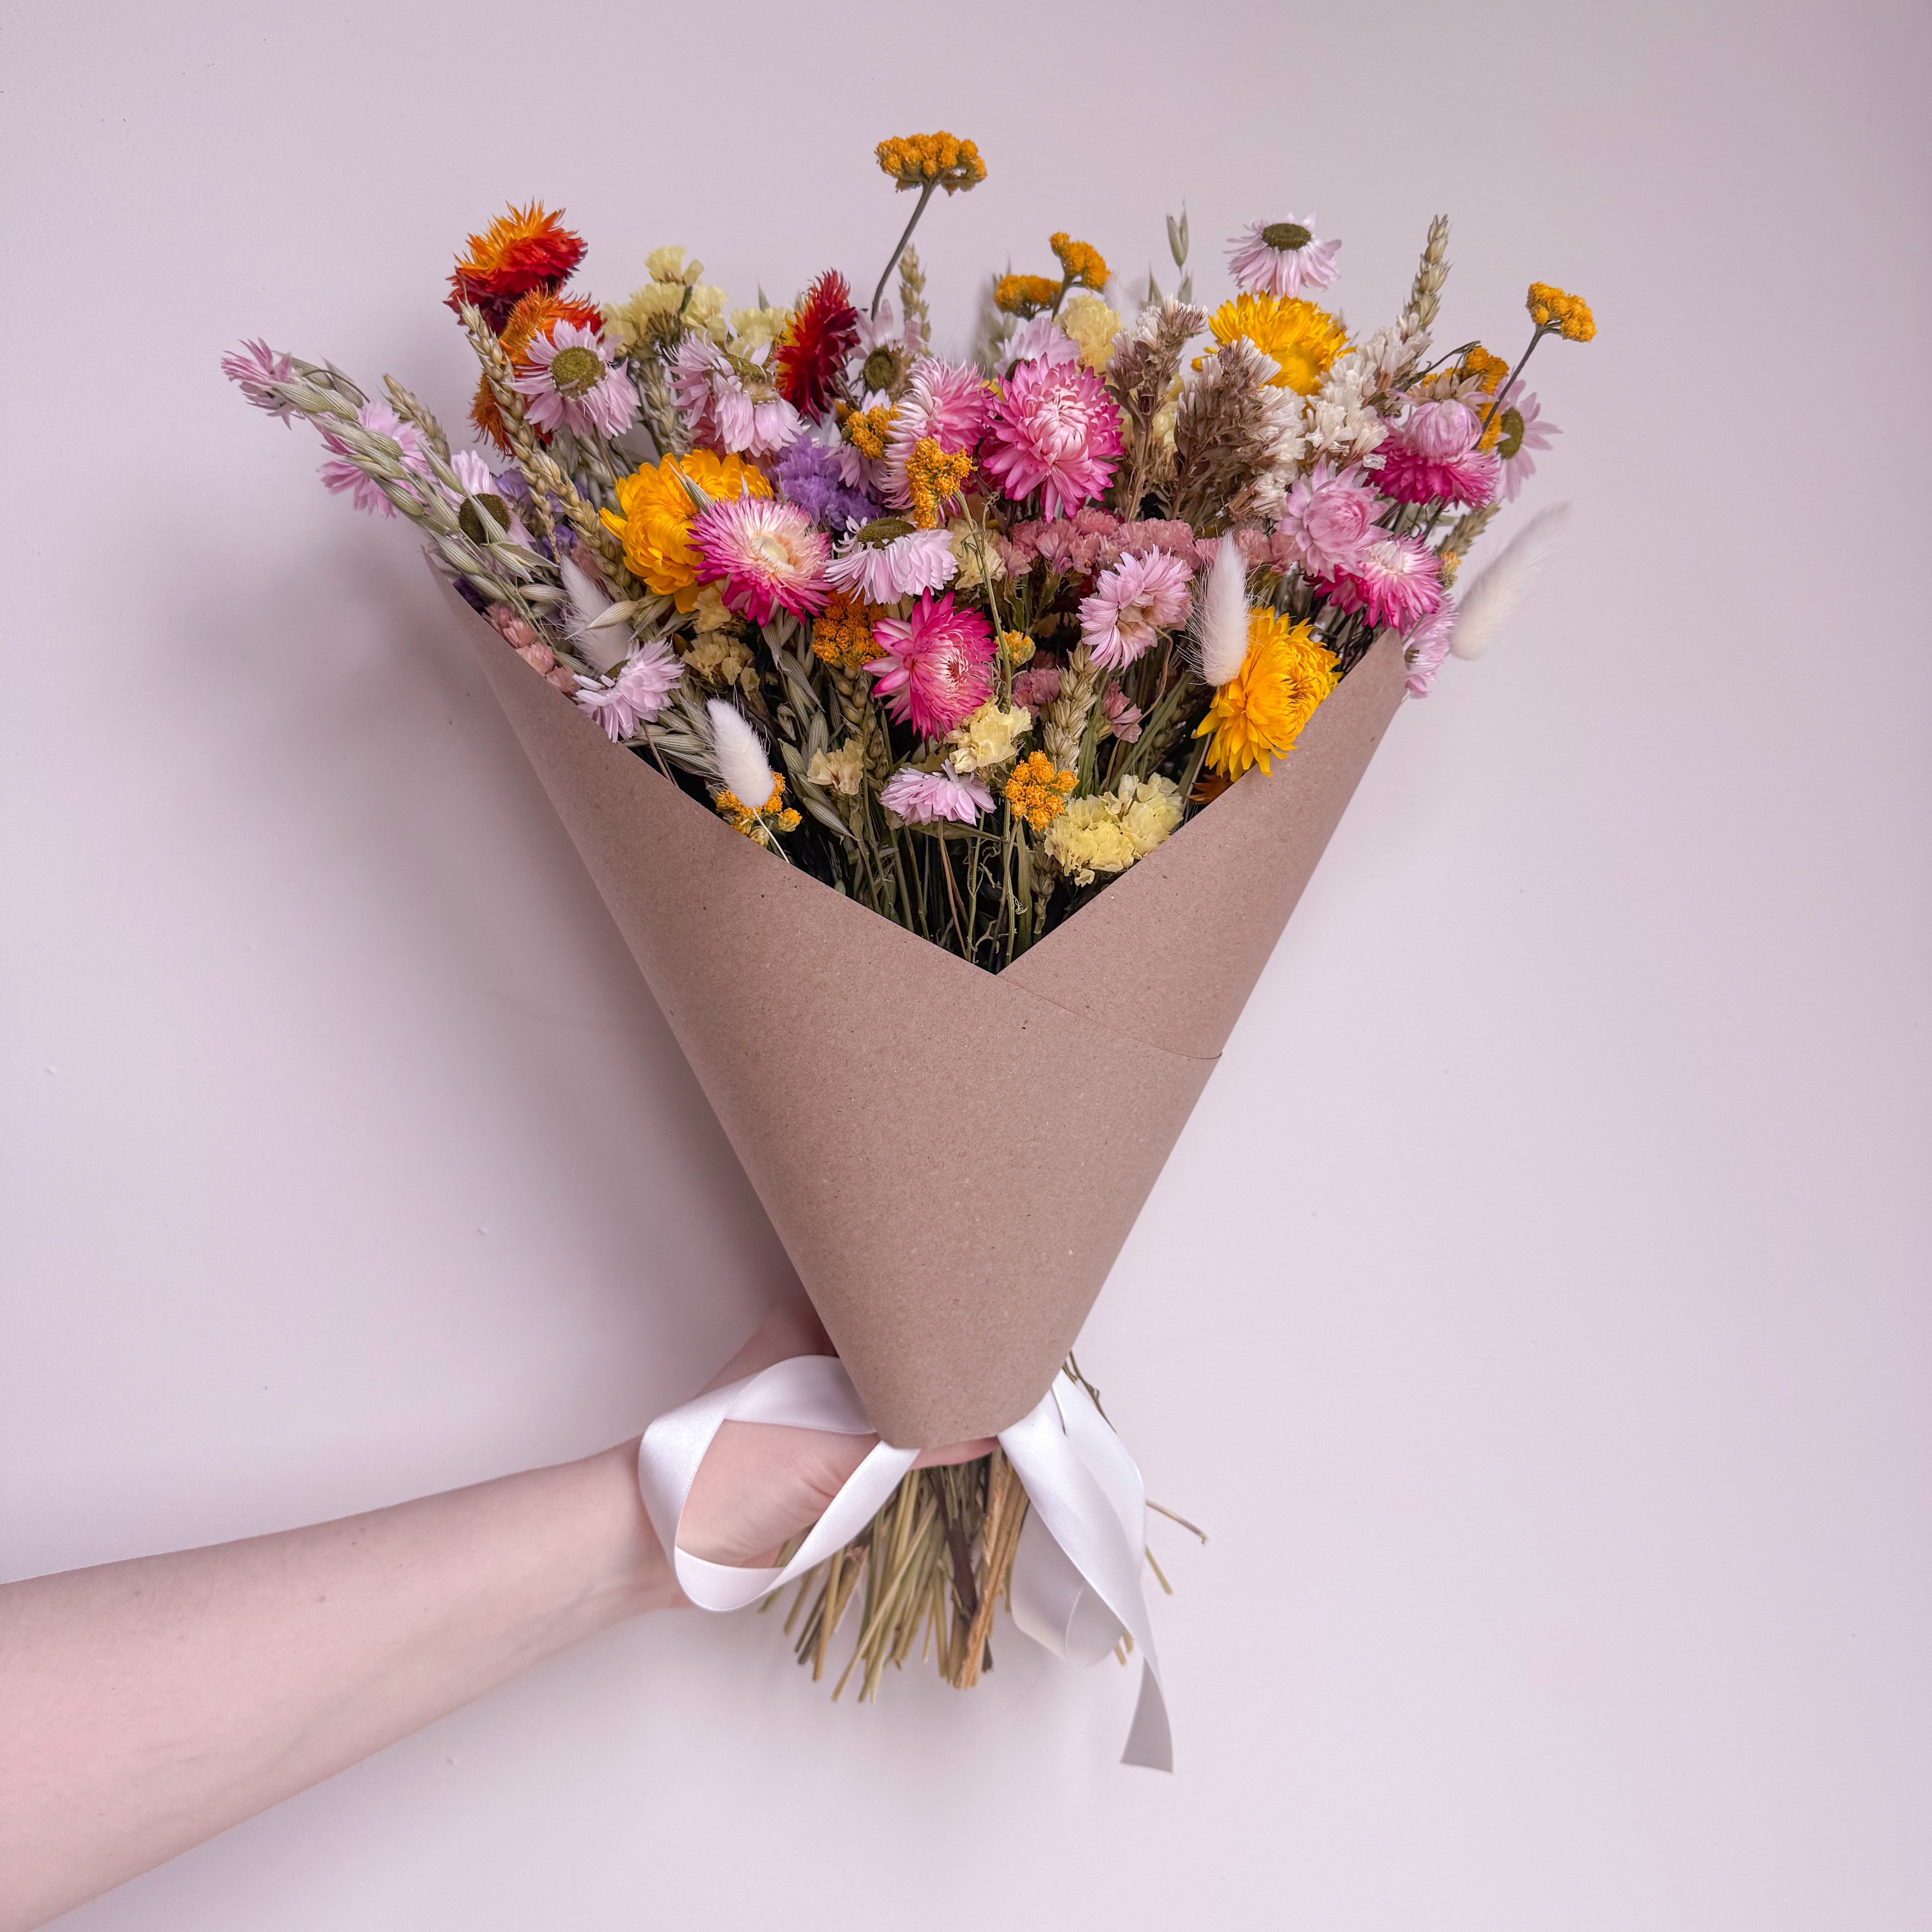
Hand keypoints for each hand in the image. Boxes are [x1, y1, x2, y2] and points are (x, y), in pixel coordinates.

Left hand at [675, 1296, 994, 1570]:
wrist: (667, 1538)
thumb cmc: (738, 1469)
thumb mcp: (839, 1446)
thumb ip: (918, 1436)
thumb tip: (995, 1426)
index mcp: (809, 1321)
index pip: (894, 1304)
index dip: (946, 1317)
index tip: (1004, 1326)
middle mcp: (815, 1355)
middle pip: (899, 1355)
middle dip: (947, 1369)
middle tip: (1012, 1370)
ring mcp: (817, 1406)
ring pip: (893, 1400)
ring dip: (931, 1410)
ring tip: (997, 1403)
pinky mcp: (818, 1455)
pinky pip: (881, 1443)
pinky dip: (914, 1446)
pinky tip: (959, 1444)